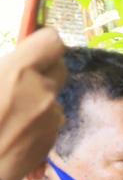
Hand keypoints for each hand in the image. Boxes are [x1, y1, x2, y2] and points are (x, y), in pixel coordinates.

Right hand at [0, 29, 66, 179]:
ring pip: (53, 96)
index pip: (53, 42)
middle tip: (21, 77)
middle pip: (60, 68)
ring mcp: (51, 117)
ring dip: (39, 97)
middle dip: (44, 69)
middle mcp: (43, 92)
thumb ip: (6, 66)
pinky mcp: (53, 138)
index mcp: (19, 71)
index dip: (43, 42)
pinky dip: (38, 119)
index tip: (31, 47)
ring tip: (11, 110)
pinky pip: (50, 119)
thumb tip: (16, 61)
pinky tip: (16, 129)